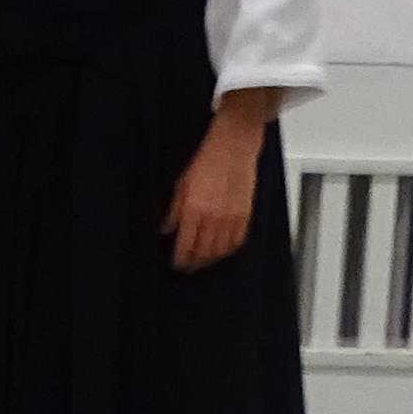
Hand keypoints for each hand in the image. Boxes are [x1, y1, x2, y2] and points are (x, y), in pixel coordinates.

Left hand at [165, 120, 258, 270]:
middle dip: (195, 262)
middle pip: (204, 251)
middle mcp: (214, 217)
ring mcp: (232, 217)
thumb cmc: (206, 159)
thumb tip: (166, 228)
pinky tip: (223, 251)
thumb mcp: (180, 184)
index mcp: (194, 209)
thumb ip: (173, 210)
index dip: (181, 259)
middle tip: (189, 268)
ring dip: (212, 259)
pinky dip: (229, 249)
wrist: (234, 145)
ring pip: (222, 249)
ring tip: (203, 262)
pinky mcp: (246, 213)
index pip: (186, 245)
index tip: (177, 265)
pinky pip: (238, 240)